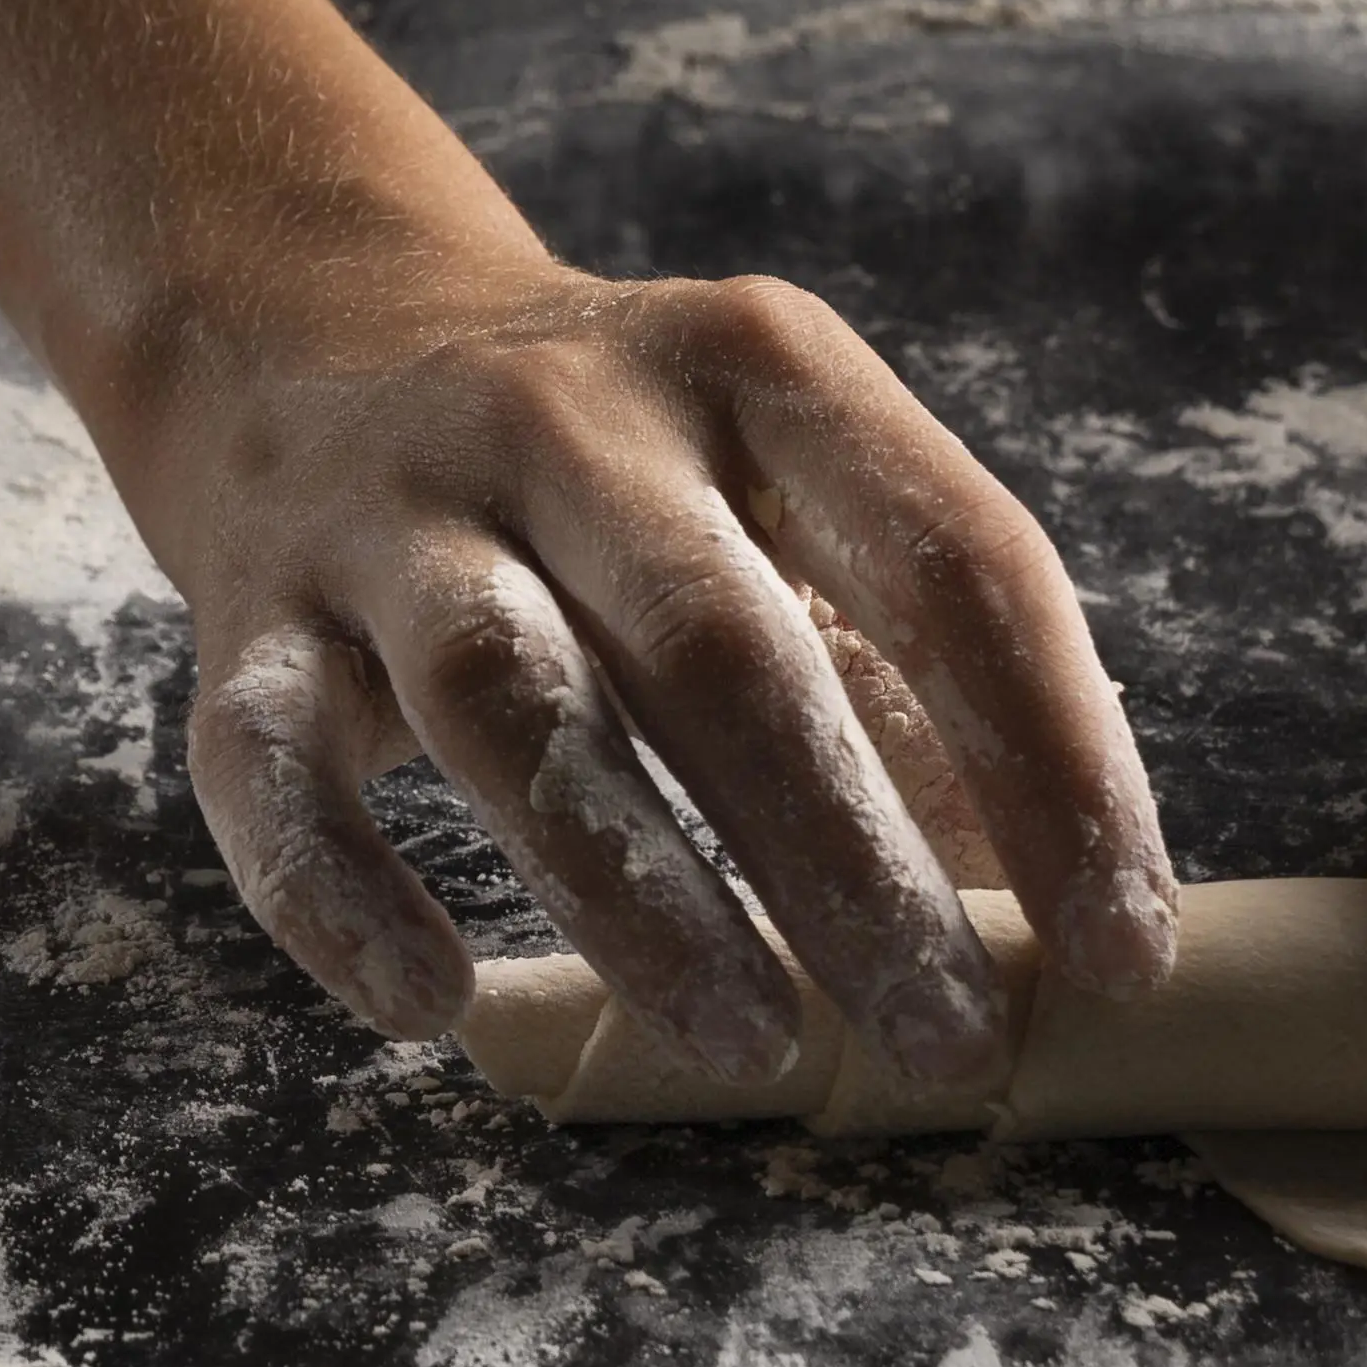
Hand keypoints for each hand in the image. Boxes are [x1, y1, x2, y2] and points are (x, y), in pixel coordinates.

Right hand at [131, 250, 1184, 1081]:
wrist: (301, 325)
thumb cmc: (606, 467)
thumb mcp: (774, 497)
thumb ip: (902, 676)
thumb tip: (1053, 912)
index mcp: (753, 370)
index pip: (948, 557)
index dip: (1056, 760)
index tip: (1120, 947)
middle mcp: (568, 417)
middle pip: (720, 644)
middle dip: (847, 856)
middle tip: (946, 1036)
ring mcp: (392, 512)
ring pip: (509, 700)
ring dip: (636, 888)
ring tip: (750, 1041)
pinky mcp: (246, 616)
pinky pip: (272, 769)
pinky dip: (342, 895)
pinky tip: (433, 1007)